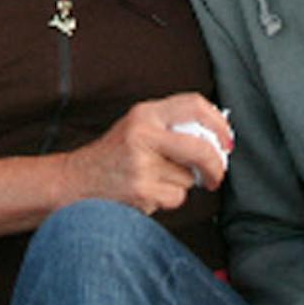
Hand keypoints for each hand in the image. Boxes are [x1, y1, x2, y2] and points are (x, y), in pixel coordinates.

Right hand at [62, 94, 231, 215]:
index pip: (194, 105)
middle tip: (217, 174)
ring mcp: (142, 164)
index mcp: (145, 113)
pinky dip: (168, 199)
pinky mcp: (141, 191)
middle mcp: (143, 134)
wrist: (76, 181)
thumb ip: (173, 127)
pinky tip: (147, 192)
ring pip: (188, 178)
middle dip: (216, 164)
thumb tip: (219, 138)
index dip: (218, 123)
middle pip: (200, 147)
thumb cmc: (114, 156)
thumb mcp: (139, 128)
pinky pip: (176, 197)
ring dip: (181, 183)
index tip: (227, 139)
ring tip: (154, 178)